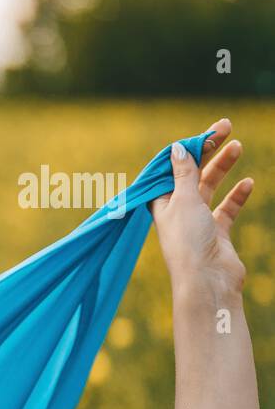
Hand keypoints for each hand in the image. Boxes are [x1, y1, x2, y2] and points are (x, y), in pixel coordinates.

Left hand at [149, 117, 254, 299]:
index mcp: (159, 202)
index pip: (171, 168)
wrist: (207, 280)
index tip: (205, 132)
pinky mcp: (215, 233)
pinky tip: (248, 183)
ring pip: (209, 187)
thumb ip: (184, 174)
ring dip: (223, 167)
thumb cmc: (189, 240)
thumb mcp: (184, 200)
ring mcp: (196, 222)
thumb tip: (177, 148)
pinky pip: (226, 209)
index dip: (186, 148)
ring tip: (238, 146)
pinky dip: (236, 196)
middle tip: (226, 127)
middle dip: (208, 150)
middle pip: (191, 173)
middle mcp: (175, 210)